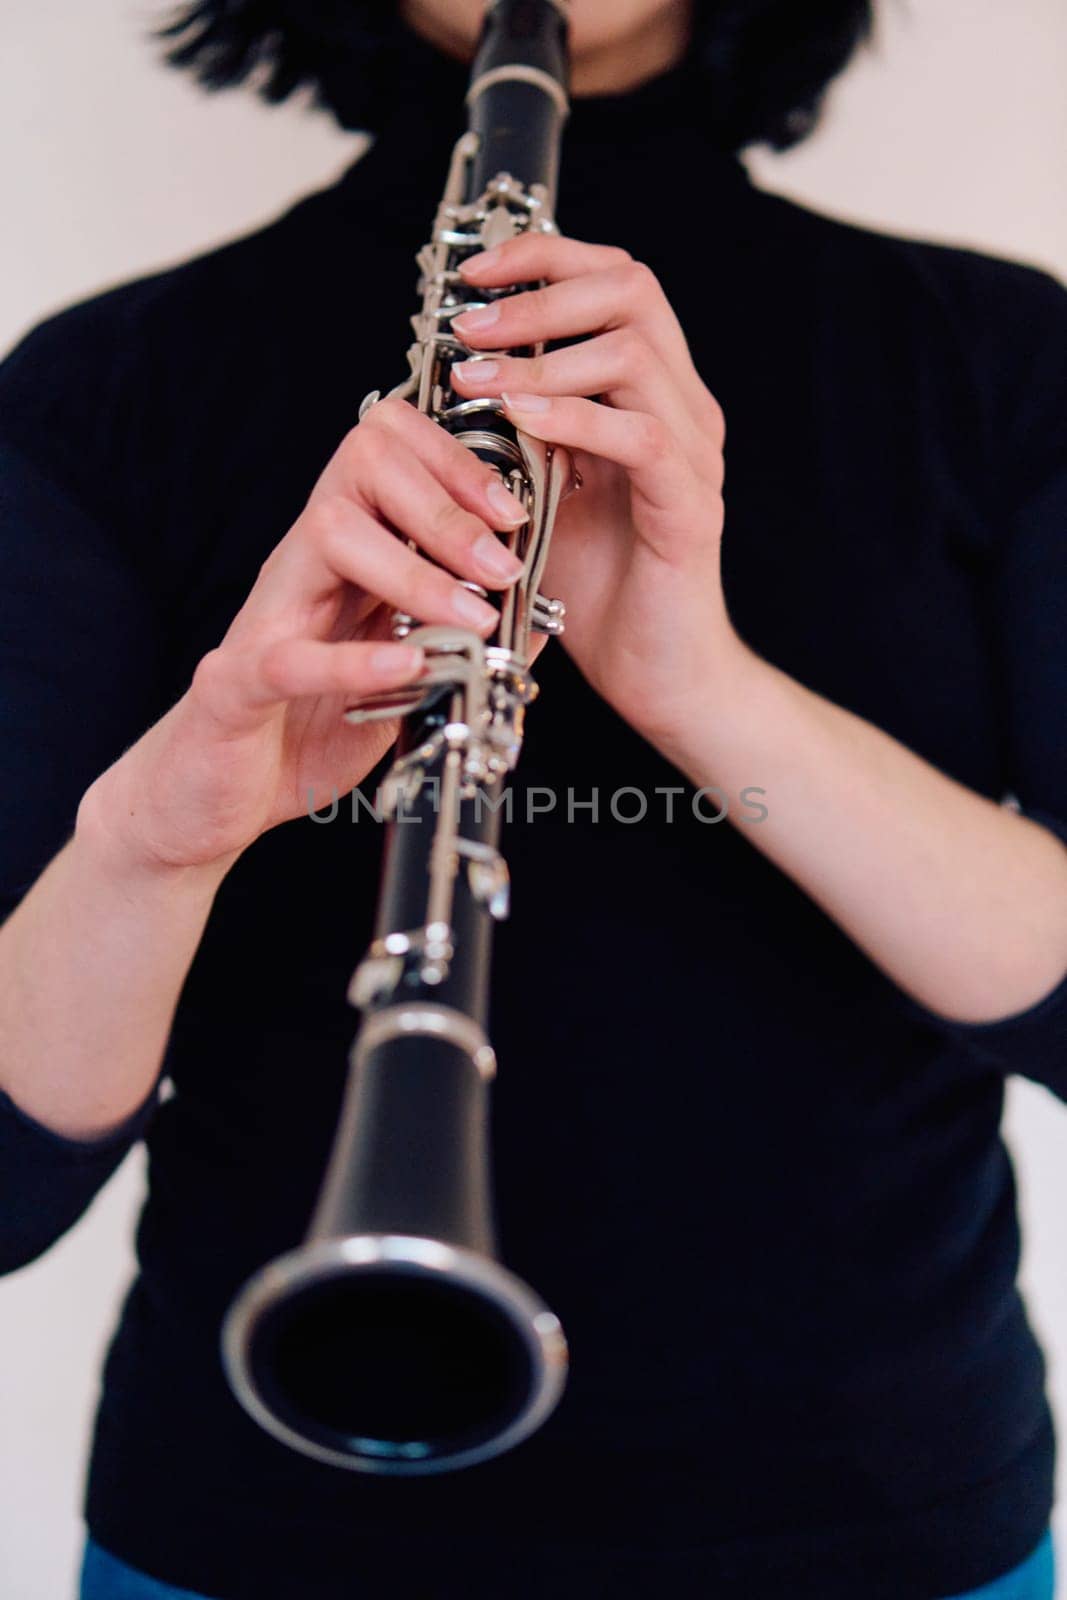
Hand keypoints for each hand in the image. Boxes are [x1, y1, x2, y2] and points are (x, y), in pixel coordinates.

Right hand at [78, 401, 530, 873]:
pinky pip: (288, 657)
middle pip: (362, 463)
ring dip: (414, 571)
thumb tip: (540, 616)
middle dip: (448, 505)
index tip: (514, 514)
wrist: (220, 796)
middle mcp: (305, 567)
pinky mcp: (234, 686)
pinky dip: (354, 660)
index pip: (390, 449)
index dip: (458, 463)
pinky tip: (410, 667)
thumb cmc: (308, 727)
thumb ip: (460, 640)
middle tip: (502, 567)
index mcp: (346, 554)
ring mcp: (267, 619)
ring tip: (472, 620)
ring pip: (328, 533)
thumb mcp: (404, 676)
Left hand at [451, 235, 745, 750]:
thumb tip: (456, 377)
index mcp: (653, 394)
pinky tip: (521, 423)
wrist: (657, 673)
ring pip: (634, 354)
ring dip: (544, 356)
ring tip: (477, 379)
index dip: (547, 257)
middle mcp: (685, 410)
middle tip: (469, 325)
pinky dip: (575, 420)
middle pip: (634, 290)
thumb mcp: (544, 490)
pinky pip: (643, 439)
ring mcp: (695, 456)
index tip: (476, 273)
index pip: (616, 281)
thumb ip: (519, 431)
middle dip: (540, 293)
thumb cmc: (598, 587)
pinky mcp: (690, 508)